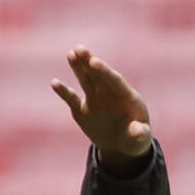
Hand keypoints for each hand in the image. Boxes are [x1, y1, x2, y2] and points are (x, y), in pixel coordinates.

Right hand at [50, 47, 153, 171]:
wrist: (121, 146)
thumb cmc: (135, 140)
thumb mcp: (140, 139)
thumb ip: (139, 133)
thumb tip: (136, 131)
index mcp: (126, 96)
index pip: (114, 80)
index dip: (104, 71)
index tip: (94, 61)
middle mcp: (109, 94)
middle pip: (98, 75)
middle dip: (89, 61)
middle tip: (80, 49)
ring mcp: (95, 100)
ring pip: (85, 80)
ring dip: (78, 67)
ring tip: (71, 53)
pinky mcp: (82, 109)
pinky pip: (72, 99)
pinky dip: (64, 91)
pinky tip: (54, 83)